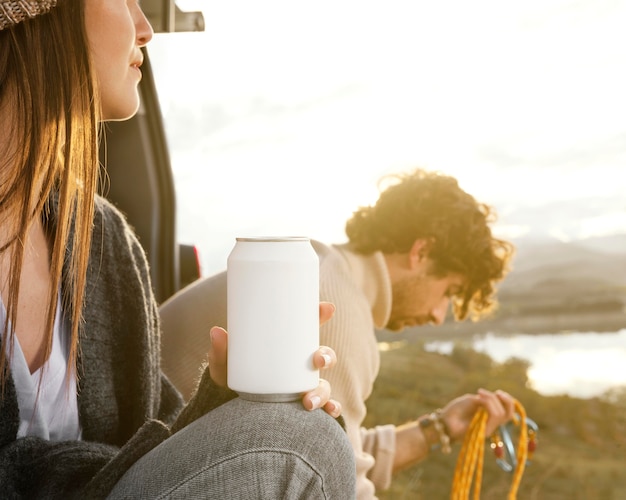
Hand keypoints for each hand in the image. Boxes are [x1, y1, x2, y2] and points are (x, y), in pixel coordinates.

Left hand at [207, 301, 342, 418]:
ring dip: (323, 391)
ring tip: (308, 401)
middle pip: (323, 356)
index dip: (320, 315)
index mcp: (289, 348)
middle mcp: (302, 366)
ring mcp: (305, 386)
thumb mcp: (226, 364)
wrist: (232, 408)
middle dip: (327, 356)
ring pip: (324, 384)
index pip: (309, 328)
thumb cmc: (233, 378)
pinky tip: (330, 412)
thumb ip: (220, 350)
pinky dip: (333, 409)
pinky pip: (326, 407)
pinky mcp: (305, 405)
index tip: (326, 308)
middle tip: (317, 360)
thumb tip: (217, 331)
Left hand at [441, 388, 515, 440]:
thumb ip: (486, 400)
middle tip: (491, 392)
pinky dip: (488, 405)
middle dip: (503, 400)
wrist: (444, 420)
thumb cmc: (456, 409)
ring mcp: (488, 429)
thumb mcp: (473, 400)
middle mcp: (491, 424)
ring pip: (500, 415)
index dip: (509, 401)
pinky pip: (493, 418)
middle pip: (508, 414)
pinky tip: (478, 399)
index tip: (499, 392)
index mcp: (490, 416)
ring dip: (492, 401)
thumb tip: (497, 399)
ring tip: (479, 394)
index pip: (508, 412)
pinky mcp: (483, 432)